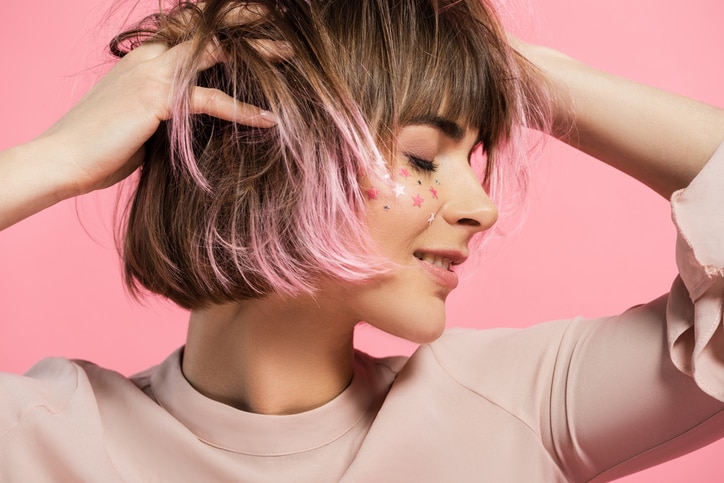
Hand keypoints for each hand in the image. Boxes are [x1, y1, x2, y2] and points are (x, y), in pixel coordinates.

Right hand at [38, 40, 276, 195]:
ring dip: (256, 52)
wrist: (63, 159)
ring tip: (289, 55)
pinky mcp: (157, 98)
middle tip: (282, 34)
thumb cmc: (101, 145)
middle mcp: (150, 56)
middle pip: (206, 27)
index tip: (255, 28)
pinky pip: (211, 99)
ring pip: (214, 49)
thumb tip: (201, 115)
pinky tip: (269, 120)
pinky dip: (243, 110)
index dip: (223, 24)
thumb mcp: (142, 118)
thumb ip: (172, 107)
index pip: (190, 28)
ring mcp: (153, 73)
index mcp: (145, 57)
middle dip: (246, 23)